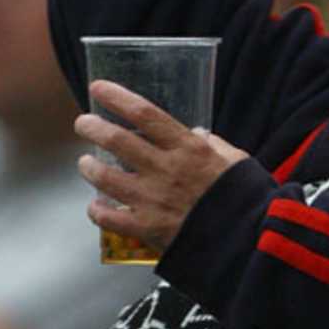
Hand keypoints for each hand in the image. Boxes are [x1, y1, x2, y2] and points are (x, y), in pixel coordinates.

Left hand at [75, 80, 248, 253]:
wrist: (245, 240)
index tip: (99, 88)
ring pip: (106, 178)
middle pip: (118, 141)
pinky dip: (97, 211)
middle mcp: (166, 169)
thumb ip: (214, 145)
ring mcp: (153, 199)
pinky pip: (110, 219)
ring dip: (89, 167)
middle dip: (93, 128)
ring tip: (85, 162)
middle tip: (83, 123)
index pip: (146, 114)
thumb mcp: (236, 159)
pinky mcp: (147, 228)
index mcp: (188, 148)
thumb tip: (199, 135)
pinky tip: (95, 205)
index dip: (118, 98)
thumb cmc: (244, 197)